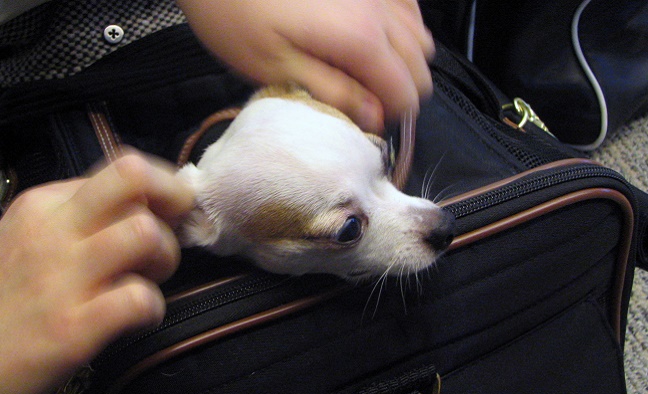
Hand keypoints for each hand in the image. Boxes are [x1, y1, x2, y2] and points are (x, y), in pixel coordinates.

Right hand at [0, 150, 193, 393]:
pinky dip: (153, 309)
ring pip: (146, 234)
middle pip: (135, 178)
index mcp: (46, 203)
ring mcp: (63, 277)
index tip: (168, 213)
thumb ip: (81, 217)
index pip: (123, 167)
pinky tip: (138, 318)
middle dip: (173, 203)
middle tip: (168, 236)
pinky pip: (140, 298)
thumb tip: (148, 209)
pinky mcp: (73, 326)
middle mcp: (55, 229)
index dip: (161, 187)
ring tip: (146, 281)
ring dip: (165, 259)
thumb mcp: (28, 234)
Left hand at [177, 0, 434, 133]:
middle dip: (398, 91)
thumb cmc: (233, 13)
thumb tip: (372, 118)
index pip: (405, 93)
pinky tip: (370, 35)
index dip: (388, 116)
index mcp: (359, 39)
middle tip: (360, 101)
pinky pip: (406, 5)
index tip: (362, 121)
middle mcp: (380, 9)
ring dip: (401, 60)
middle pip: (420, 65)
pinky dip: (399, 26)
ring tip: (362, 71)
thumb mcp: (273, 66)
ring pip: (418, 35)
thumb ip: (330, 93)